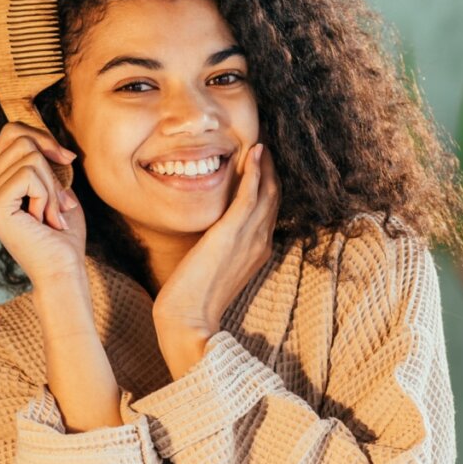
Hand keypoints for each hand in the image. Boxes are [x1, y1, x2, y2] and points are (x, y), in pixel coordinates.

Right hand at [0, 121, 85, 286]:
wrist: (62, 269)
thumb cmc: (62, 232)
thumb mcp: (53, 183)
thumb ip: (41, 156)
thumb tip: (41, 132)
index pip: (12, 132)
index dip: (45, 140)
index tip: (66, 161)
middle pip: (20, 138)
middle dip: (51, 166)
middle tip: (59, 201)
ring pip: (29, 156)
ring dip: (52, 186)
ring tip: (52, 215)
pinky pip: (29, 173)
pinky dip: (48, 194)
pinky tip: (44, 220)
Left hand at [152, 143, 280, 343]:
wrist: (189, 318)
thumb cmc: (195, 298)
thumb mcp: (216, 267)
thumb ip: (223, 248)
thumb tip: (214, 234)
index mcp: (259, 251)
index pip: (270, 210)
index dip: (268, 186)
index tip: (261, 166)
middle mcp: (261, 242)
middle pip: (274, 197)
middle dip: (270, 170)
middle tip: (263, 147)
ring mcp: (250, 237)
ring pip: (266, 191)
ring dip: (264, 165)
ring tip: (259, 145)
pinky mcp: (232, 232)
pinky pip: (250, 194)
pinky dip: (254, 171)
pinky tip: (252, 152)